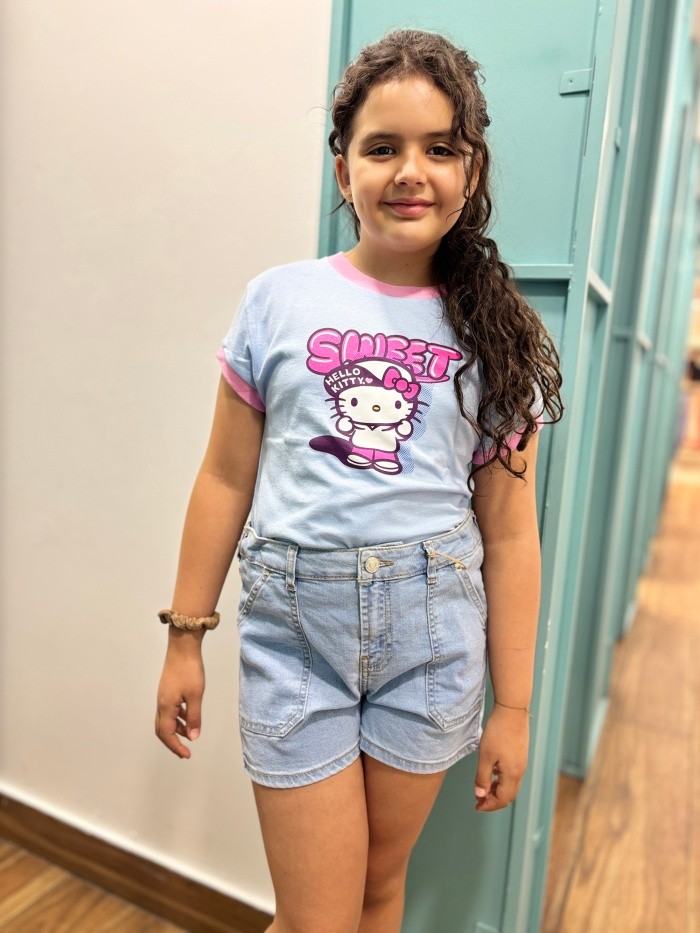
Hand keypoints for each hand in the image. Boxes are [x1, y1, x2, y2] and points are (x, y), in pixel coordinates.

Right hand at [155, 631, 204, 758]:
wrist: (182, 647)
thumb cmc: (190, 671)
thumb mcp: (195, 695)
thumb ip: (194, 717)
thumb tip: (193, 737)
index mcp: (166, 707)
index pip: (166, 733)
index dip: (175, 746)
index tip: (187, 755)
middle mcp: (161, 703)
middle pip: (162, 729)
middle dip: (172, 742)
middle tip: (185, 751)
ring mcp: (163, 696)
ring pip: (166, 719)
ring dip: (176, 730)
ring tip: (190, 734)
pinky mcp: (168, 690)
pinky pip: (170, 710)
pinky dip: (178, 718)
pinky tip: (189, 716)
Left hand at [473, 704, 528, 810]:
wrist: (512, 711)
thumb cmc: (498, 732)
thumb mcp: (485, 756)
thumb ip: (482, 777)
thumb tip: (480, 795)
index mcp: (512, 774)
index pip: (502, 799)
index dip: (489, 805)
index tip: (477, 806)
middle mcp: (520, 771)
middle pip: (508, 795)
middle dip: (493, 800)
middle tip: (479, 799)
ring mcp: (521, 763)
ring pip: (511, 785)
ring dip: (497, 790)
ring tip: (483, 786)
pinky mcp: (520, 755)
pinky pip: (512, 775)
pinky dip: (502, 779)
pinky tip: (492, 771)